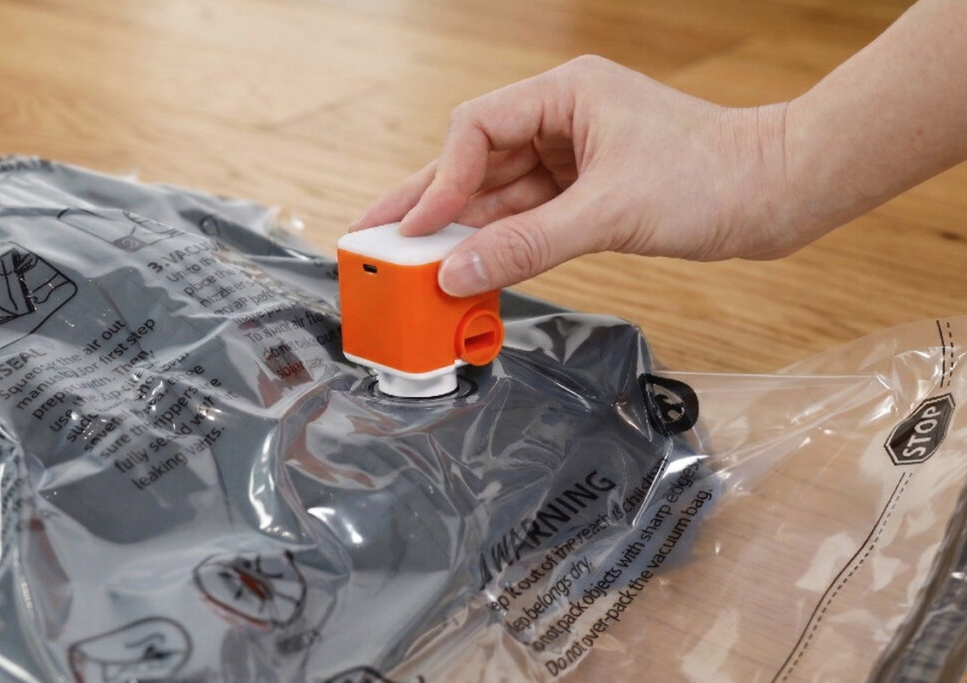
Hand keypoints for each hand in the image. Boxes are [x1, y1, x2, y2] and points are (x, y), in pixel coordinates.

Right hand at [350, 55, 792, 295]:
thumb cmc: (712, 177)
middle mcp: (561, 119)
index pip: (476, 129)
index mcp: (565, 94)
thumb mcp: (611, 213)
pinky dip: (499, 245)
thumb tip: (460, 273)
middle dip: (428, 204)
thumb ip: (529, 245)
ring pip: (498, 195)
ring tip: (410, 265)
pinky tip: (465, 266)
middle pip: (475, 162)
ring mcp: (572, 158)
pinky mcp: (585, 192)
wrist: (775, 194)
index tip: (417, 229)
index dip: (440, 179)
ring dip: (460, 231)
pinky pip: (526, 219)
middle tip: (375, 238)